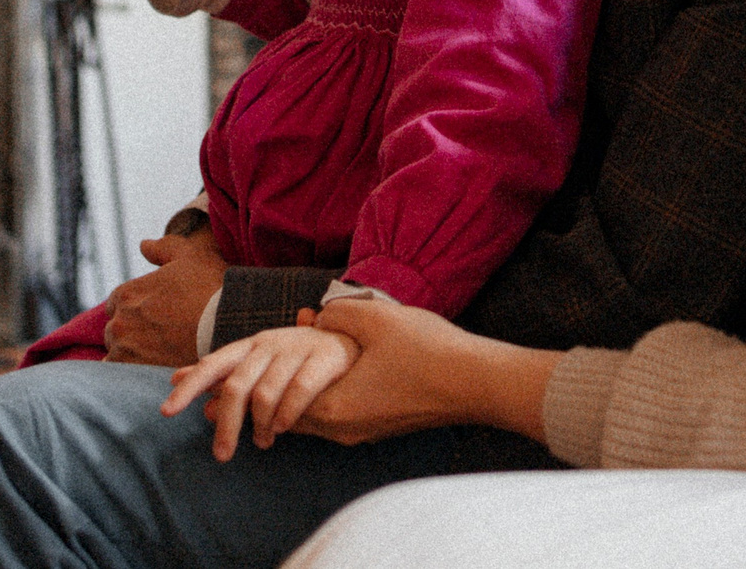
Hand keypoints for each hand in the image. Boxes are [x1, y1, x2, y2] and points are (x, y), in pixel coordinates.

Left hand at [101, 229, 224, 366]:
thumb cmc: (211, 289)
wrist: (229, 326)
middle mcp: (120, 321)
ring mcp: (125, 348)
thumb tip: (144, 245)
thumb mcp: (190, 257)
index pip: (117, 303)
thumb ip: (163, 249)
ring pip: (118, 353)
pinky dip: (133, 372)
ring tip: (160, 355)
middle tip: (161, 335)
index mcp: (128, 293)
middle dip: (133, 331)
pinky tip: (153, 369)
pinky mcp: (135, 372)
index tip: (156, 315)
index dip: (137, 307)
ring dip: (132, 354)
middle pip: (116, 329)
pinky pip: (122, 375)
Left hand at [161, 314, 360, 460]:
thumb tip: (196, 399)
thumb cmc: (299, 358)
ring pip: (265, 393)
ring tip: (262, 443)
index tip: (166, 411)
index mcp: (250, 346)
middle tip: (221, 455)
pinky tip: (283, 430)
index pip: (212, 365)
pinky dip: (287, 414)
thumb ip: (230, 381)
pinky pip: (299, 392)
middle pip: (236, 386)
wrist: (352, 337)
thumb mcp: (261, 367)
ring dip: (260, 426)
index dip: (188, 387)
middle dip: (226, 425)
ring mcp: (296, 349)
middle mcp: (268, 344)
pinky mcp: (323, 358)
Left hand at [286, 300, 559, 445]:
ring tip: (308, 351)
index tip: (266, 350)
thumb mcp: (374, 318)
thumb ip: (335, 314)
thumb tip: (319, 319)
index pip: (275, 400)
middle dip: (283, 380)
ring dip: (307, 384)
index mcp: (333, 409)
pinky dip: (330, 390)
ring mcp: (364, 432)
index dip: (269, 371)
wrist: (478, 382)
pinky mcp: (382, 426)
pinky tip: (343, 362)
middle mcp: (343, 430)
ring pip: (317, 411)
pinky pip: (339, 412)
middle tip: (278, 351)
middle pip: (292, 409)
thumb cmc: (427, 351)